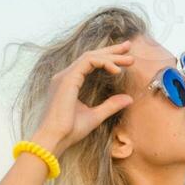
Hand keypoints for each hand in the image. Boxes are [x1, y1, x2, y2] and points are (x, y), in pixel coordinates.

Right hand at [32, 42, 134, 156]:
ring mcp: (65, 76)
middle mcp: (65, 76)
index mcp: (69, 82)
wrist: (55, 138)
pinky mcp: (67, 79)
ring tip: (129, 59)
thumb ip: (111, 105)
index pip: (90, 63)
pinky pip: (88, 62)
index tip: (125, 58)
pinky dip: (104, 63)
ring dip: (111, 56)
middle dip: (111, 50)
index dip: (108, 57)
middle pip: (91, 56)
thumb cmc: (70, 130)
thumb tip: (129, 98)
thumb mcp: (95, 116)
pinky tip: (117, 70)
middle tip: (129, 46)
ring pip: (91, 57)